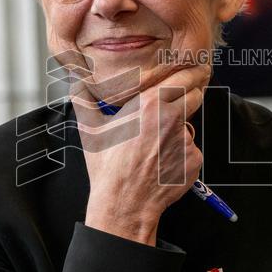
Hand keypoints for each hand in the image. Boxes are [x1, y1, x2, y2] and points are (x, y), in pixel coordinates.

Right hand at [72, 64, 209, 244]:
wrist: (124, 203)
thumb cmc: (108, 168)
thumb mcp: (90, 129)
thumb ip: (83, 98)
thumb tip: (76, 82)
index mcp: (149, 104)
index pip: (183, 77)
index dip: (189, 73)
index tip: (193, 69)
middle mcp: (172, 118)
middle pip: (195, 95)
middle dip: (188, 97)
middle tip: (175, 106)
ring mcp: (186, 140)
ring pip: (190, 125)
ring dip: (179, 130)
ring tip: (156, 146)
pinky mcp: (195, 160)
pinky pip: (192, 150)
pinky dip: (182, 154)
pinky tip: (163, 162)